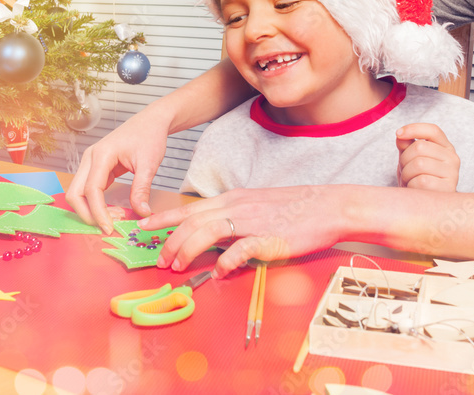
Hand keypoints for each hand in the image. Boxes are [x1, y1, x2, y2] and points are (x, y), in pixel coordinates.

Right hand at [66, 107, 171, 232]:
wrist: (151, 121)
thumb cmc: (150, 136)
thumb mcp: (149, 164)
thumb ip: (142, 189)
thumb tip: (141, 213)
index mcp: (101, 154)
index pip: (91, 190)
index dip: (98, 212)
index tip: (110, 229)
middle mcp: (90, 158)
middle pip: (75, 193)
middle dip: (87, 214)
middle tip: (109, 228)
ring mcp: (90, 163)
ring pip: (78, 193)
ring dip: (91, 210)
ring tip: (115, 219)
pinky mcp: (96, 168)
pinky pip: (89, 190)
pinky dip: (96, 204)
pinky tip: (113, 211)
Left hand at [139, 186, 346, 278]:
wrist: (330, 206)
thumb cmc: (296, 208)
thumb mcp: (258, 206)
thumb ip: (235, 219)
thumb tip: (216, 238)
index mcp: (233, 200)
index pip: (189, 209)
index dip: (163, 219)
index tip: (142, 228)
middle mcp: (237, 207)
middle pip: (192, 221)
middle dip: (168, 241)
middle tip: (157, 260)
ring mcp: (252, 222)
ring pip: (207, 231)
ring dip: (187, 250)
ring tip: (176, 267)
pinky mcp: (270, 238)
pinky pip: (241, 250)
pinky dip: (226, 263)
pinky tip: (219, 274)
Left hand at [395, 123, 458, 191]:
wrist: (426, 206)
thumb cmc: (417, 178)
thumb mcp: (410, 158)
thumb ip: (406, 144)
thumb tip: (401, 136)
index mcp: (445, 147)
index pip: (433, 130)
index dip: (414, 129)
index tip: (398, 133)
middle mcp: (452, 158)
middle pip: (419, 147)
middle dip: (404, 159)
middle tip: (404, 170)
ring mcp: (452, 174)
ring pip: (419, 164)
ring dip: (406, 173)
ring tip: (409, 180)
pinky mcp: (448, 189)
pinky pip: (421, 181)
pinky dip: (411, 185)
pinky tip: (415, 189)